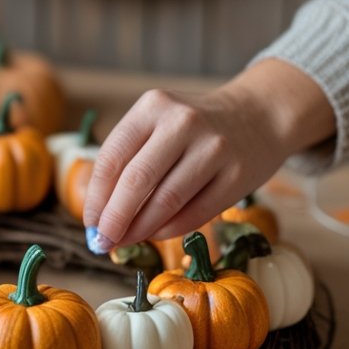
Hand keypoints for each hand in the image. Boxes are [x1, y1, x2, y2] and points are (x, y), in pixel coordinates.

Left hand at [83, 60, 335, 251]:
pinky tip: (156, 234)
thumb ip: (129, 161)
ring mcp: (214, 147)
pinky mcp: (237, 174)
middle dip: (114, 219)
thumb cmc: (193, 128)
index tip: (90, 223)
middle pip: (136, 181)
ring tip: (125, 241)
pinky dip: (169, 230)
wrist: (259, 115)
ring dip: (140, 230)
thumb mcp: (158, 124)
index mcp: (153, 106)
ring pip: (166, 201)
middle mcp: (183, 122)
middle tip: (102, 242)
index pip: (112, 158)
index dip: (96, 197)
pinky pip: (195, 213)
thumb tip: (99, 218)